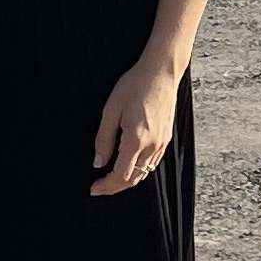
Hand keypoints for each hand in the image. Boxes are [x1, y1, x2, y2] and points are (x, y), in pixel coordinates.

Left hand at [90, 56, 180, 196]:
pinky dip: (139, 169)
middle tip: (99, 186)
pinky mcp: (166, 138)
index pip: (120, 175)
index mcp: (136, 140)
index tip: (94, 188)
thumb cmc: (134, 86)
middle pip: (133, 179)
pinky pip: (152, 163)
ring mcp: (162, 143)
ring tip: (111, 176)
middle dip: (115, 187)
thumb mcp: (111, 110)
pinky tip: (129, 163)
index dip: (106, 186)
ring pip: (144, 173)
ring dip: (127, 179)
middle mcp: (152, 146)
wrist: (161, 72)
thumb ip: (104, 139)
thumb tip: (98, 163)